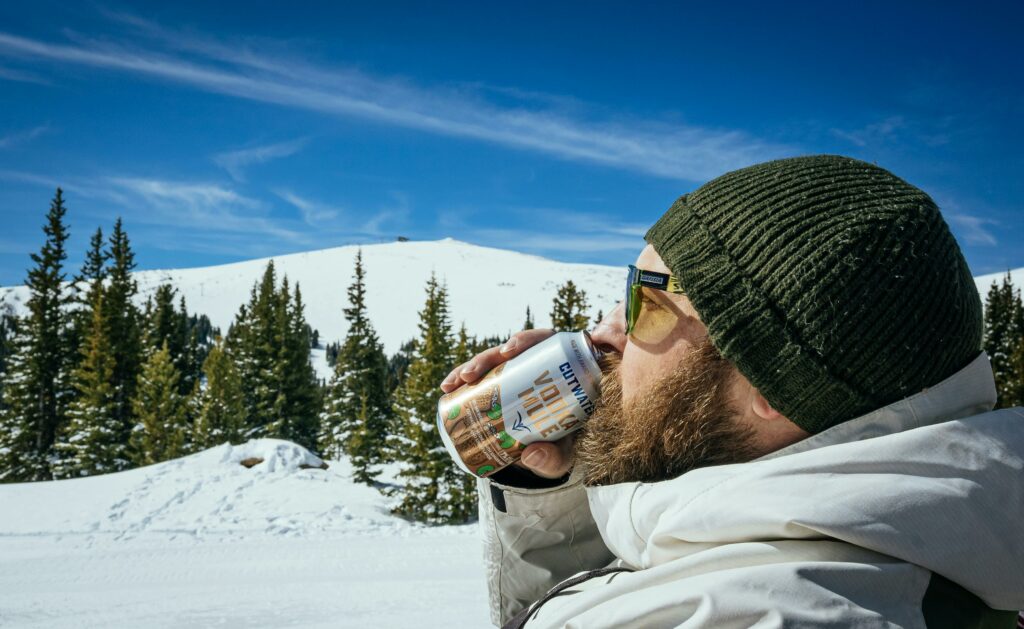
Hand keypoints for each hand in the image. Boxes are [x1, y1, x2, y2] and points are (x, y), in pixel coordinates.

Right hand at [440, 328, 572, 478]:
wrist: (545, 457)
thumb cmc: (561, 448)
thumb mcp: (561, 456)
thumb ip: (554, 458)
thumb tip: (531, 456)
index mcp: (558, 371)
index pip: (545, 344)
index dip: (527, 340)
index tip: (509, 350)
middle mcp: (534, 366)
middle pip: (512, 350)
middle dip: (489, 357)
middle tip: (473, 374)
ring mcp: (513, 375)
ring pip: (492, 361)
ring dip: (472, 366)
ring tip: (457, 381)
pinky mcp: (495, 385)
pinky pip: (477, 377)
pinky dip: (460, 379)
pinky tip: (448, 387)